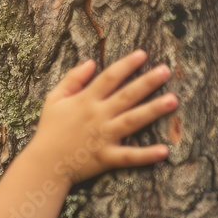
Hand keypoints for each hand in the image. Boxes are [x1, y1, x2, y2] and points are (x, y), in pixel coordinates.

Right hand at [28, 50, 176, 184]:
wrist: (44, 163)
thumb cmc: (49, 130)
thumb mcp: (54, 98)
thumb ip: (72, 79)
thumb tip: (90, 62)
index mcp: (85, 100)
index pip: (109, 77)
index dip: (126, 65)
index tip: (143, 54)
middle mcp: (98, 116)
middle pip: (126, 95)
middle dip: (147, 82)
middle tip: (166, 71)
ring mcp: (103, 136)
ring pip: (132, 121)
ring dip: (153, 110)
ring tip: (173, 100)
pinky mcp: (106, 157)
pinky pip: (129, 156)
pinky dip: (146, 155)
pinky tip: (164, 151)